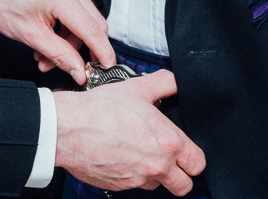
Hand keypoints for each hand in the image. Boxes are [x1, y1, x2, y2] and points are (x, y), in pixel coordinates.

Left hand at [0, 0, 114, 84]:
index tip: (107, 68)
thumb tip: (80, 71)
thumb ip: (60, 55)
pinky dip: (66, 31)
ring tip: (45, 56)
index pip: (93, 29)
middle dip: (81, 50)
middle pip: (94, 25)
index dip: (103, 52)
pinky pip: (76, 13)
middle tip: (67, 67)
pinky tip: (48, 41)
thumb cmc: (1, 4)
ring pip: (85, 21)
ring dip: (70, 43)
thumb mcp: (30, 36)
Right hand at [54, 71, 207, 194]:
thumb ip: (164, 83)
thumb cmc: (100, 109)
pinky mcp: (119, 187)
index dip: (194, 157)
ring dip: (155, 175)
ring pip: (158, 186)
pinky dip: (133, 175)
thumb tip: (176, 81)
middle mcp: (157, 165)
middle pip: (185, 186)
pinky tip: (124, 156)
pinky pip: (135, 186)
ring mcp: (138, 179)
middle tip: (172, 161)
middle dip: (181, 175)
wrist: (69, 127)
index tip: (187, 152)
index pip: (198, 164)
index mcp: (168, 142)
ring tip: (142, 153)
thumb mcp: (138, 87)